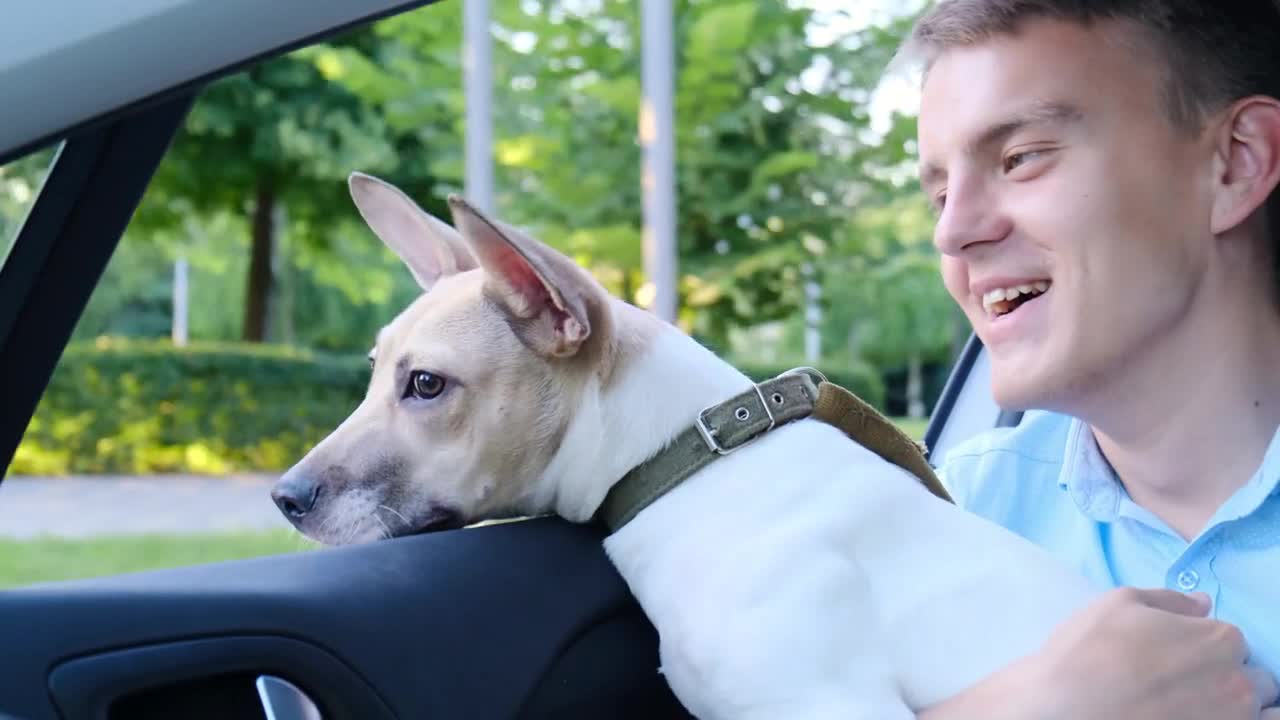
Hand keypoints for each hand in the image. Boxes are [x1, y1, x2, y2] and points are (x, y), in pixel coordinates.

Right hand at [919, 587, 1277, 719]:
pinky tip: (1200, 716)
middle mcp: (1236, 684)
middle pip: (1251, 678)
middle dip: (1224, 675)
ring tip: (1191, 703)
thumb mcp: (1119, 602)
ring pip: (1255, 710)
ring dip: (1233, 704)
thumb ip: (1169, 600)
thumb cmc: (1088, 651)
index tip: (1174, 651)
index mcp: (1219, 641)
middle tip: (1182, 679)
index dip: (1200, 642)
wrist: (1063, 709)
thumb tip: (1202, 604)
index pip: (1230, 638)